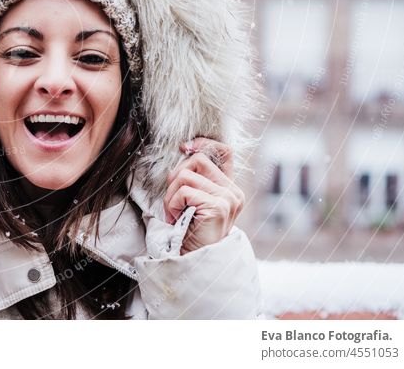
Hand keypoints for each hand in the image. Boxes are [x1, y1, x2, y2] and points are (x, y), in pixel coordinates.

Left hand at [163, 137, 244, 253]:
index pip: (225, 151)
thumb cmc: (190, 231)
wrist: (196, 261)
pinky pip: (183, 191)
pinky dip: (172, 204)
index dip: (204, 144)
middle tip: (173, 202)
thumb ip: (195, 179)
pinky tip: (177, 219)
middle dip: (175, 178)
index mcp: (229, 188)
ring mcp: (228, 198)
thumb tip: (184, 151)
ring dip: (170, 195)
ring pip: (185, 175)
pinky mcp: (218, 206)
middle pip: (197, 159)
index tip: (185, 148)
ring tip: (175, 213)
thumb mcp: (193, 201)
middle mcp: (233, 191)